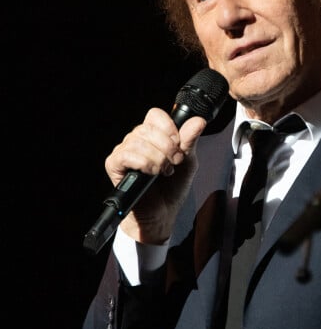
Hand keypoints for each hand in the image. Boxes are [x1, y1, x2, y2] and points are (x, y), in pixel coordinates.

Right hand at [104, 108, 206, 243]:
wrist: (162, 213)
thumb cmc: (172, 188)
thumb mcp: (188, 162)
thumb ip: (190, 141)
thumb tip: (198, 121)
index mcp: (153, 136)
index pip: (155, 115)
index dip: (169, 127)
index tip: (179, 144)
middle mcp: (136, 140)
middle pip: (147, 128)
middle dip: (167, 147)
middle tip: (175, 163)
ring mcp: (124, 151)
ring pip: (138, 141)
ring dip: (158, 158)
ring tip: (165, 172)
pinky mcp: (114, 165)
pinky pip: (126, 155)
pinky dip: (144, 163)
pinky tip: (152, 173)